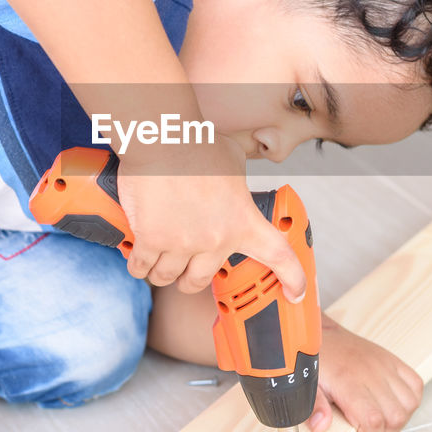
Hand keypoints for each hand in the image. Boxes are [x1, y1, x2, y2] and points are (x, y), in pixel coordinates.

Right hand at [115, 135, 307, 300]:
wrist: (164, 138)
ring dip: (160, 271)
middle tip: (183, 268)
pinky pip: (140, 267)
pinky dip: (138, 265)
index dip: (291, 279)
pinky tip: (138, 258)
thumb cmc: (196, 145)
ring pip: (166, 277)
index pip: (278, 256)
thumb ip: (236, 186)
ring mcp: (182, 243)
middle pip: (198, 281)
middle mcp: (215, 239)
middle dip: (188, 279)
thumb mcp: (233, 163)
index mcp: (242, 221)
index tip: (294, 293)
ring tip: (157, 259)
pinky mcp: (152, 240)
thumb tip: (232, 187)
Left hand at [308, 316, 422, 431]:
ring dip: (398, 422)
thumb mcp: (305, 383)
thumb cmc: (315, 359)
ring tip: (380, 426)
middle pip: (394, 417)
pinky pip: (415, 384)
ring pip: (409, 404)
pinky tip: (394, 407)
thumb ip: (313, 406)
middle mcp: (371, 373)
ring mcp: (385, 366)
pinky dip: (410, 401)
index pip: (373, 421)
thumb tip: (320, 425)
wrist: (321, 334)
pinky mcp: (392, 361)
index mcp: (348, 381)